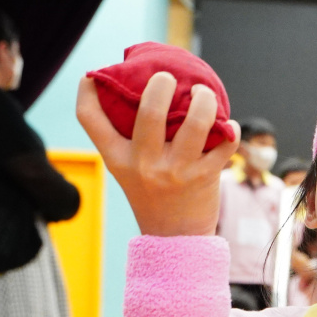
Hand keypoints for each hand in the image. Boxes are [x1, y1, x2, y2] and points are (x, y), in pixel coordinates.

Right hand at [76, 71, 237, 237]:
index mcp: (118, 157)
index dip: (86, 91)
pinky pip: (225, 142)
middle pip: (150, 111)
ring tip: (203, 93)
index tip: (91, 77)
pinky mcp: (205, 176)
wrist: (175, 239)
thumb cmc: (151, 193)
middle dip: (161, 83)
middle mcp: (144, 163)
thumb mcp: (128, 168)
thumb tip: (140, 88)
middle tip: (167, 78)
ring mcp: (176, 170)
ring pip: (196, 121)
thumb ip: (128, 137)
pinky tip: (227, 124)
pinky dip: (230, 128)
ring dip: (205, 99)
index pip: (89, 119)